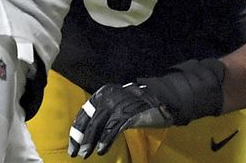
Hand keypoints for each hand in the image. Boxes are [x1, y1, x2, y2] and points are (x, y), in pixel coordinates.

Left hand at [68, 59, 224, 157]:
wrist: (171, 97)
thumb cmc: (147, 102)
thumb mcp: (125, 103)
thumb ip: (110, 109)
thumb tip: (93, 124)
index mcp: (109, 91)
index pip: (87, 109)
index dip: (78, 127)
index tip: (74, 141)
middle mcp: (113, 95)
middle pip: (90, 117)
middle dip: (80, 136)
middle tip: (76, 152)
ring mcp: (122, 103)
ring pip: (99, 124)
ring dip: (91, 141)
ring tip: (86, 155)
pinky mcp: (131, 112)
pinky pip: (113, 129)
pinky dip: (106, 140)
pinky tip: (102, 150)